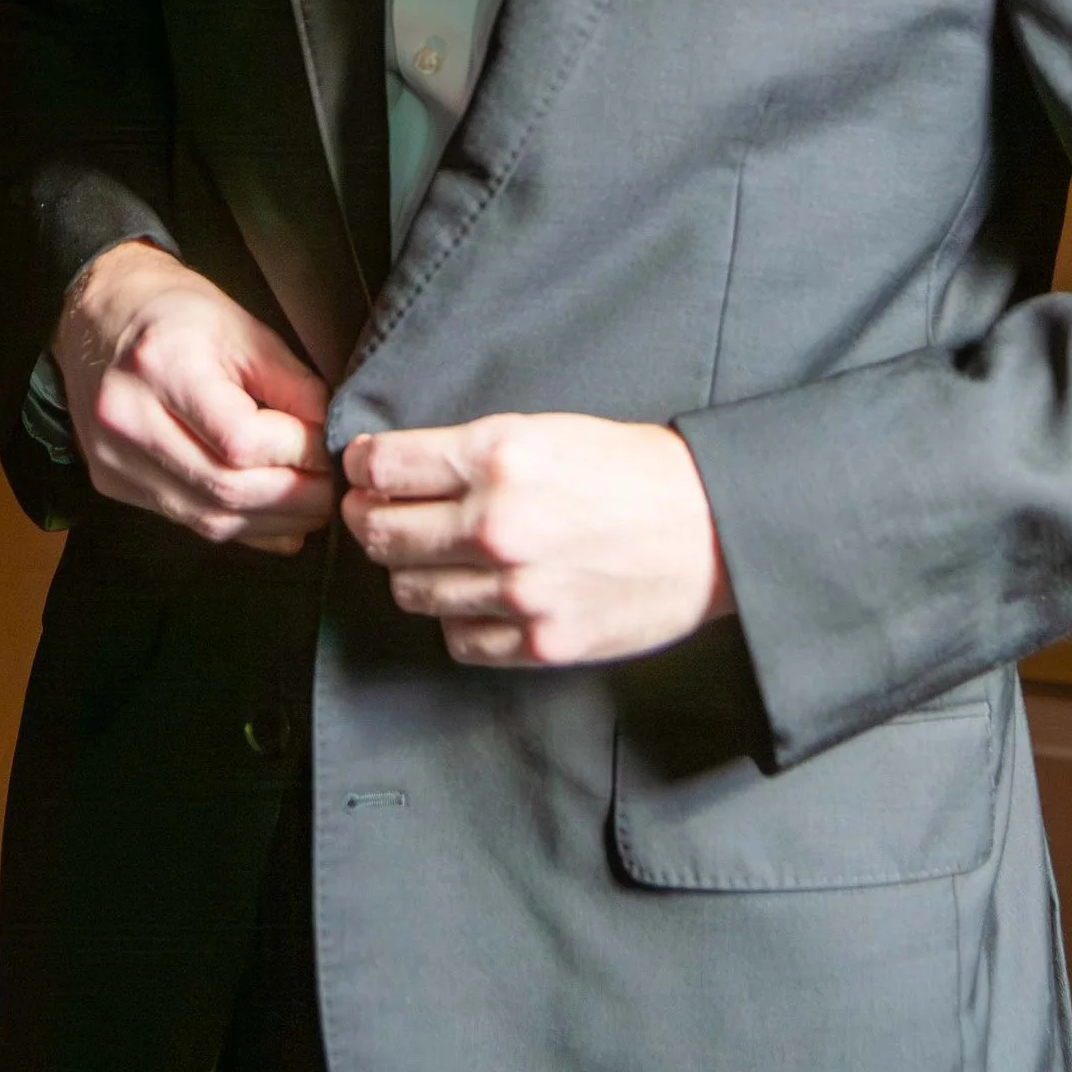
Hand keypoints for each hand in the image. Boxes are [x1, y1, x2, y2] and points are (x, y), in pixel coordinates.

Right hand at [53, 242, 333, 552]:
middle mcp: (126, 418)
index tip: (330, 448)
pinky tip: (272, 519)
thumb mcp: (243, 328)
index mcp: (160, 364)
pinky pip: (186, 521)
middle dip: (293, 498)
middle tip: (333, 490)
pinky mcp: (111, 482)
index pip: (240, 439)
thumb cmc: (177, 312)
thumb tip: (330, 438)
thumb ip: (292, 385)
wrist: (99, 315)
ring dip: (270, 521)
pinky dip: (237, 526)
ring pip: (206, 519)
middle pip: (224, 488)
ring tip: (312, 508)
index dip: (297, 451)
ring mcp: (112, 458)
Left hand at [341, 413, 733, 665]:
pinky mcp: (539, 642)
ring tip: (428, 555)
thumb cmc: (632, 469)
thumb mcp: (547, 430)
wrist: (711, 529)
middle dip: (368, 519)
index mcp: (500, 456)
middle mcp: (498, 524)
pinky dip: (456, 619)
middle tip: (373, 513)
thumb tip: (394, 468)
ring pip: (412, 591)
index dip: (361, 465)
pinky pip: (458, 639)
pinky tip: (474, 595)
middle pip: (383, 533)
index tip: (361, 468)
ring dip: (410, 571)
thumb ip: (470, 452)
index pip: (385, 466)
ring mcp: (517, 590)